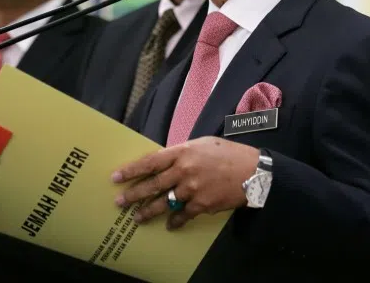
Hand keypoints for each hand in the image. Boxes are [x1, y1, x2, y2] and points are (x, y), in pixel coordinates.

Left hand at [112, 137, 259, 229]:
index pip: (151, 162)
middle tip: (119, 202)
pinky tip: (169, 225)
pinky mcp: (202, 204)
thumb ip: (183, 153)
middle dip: (133, 195)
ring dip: (148, 211)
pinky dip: (175, 220)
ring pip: (164, 203)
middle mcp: (184, 170)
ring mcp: (192, 189)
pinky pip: (183, 215)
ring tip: (137, 217)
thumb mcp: (203, 144)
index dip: (131, 170)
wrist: (253, 172)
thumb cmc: (228, 154)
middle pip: (152, 185)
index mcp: (183, 152)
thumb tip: (166, 161)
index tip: (116, 177)